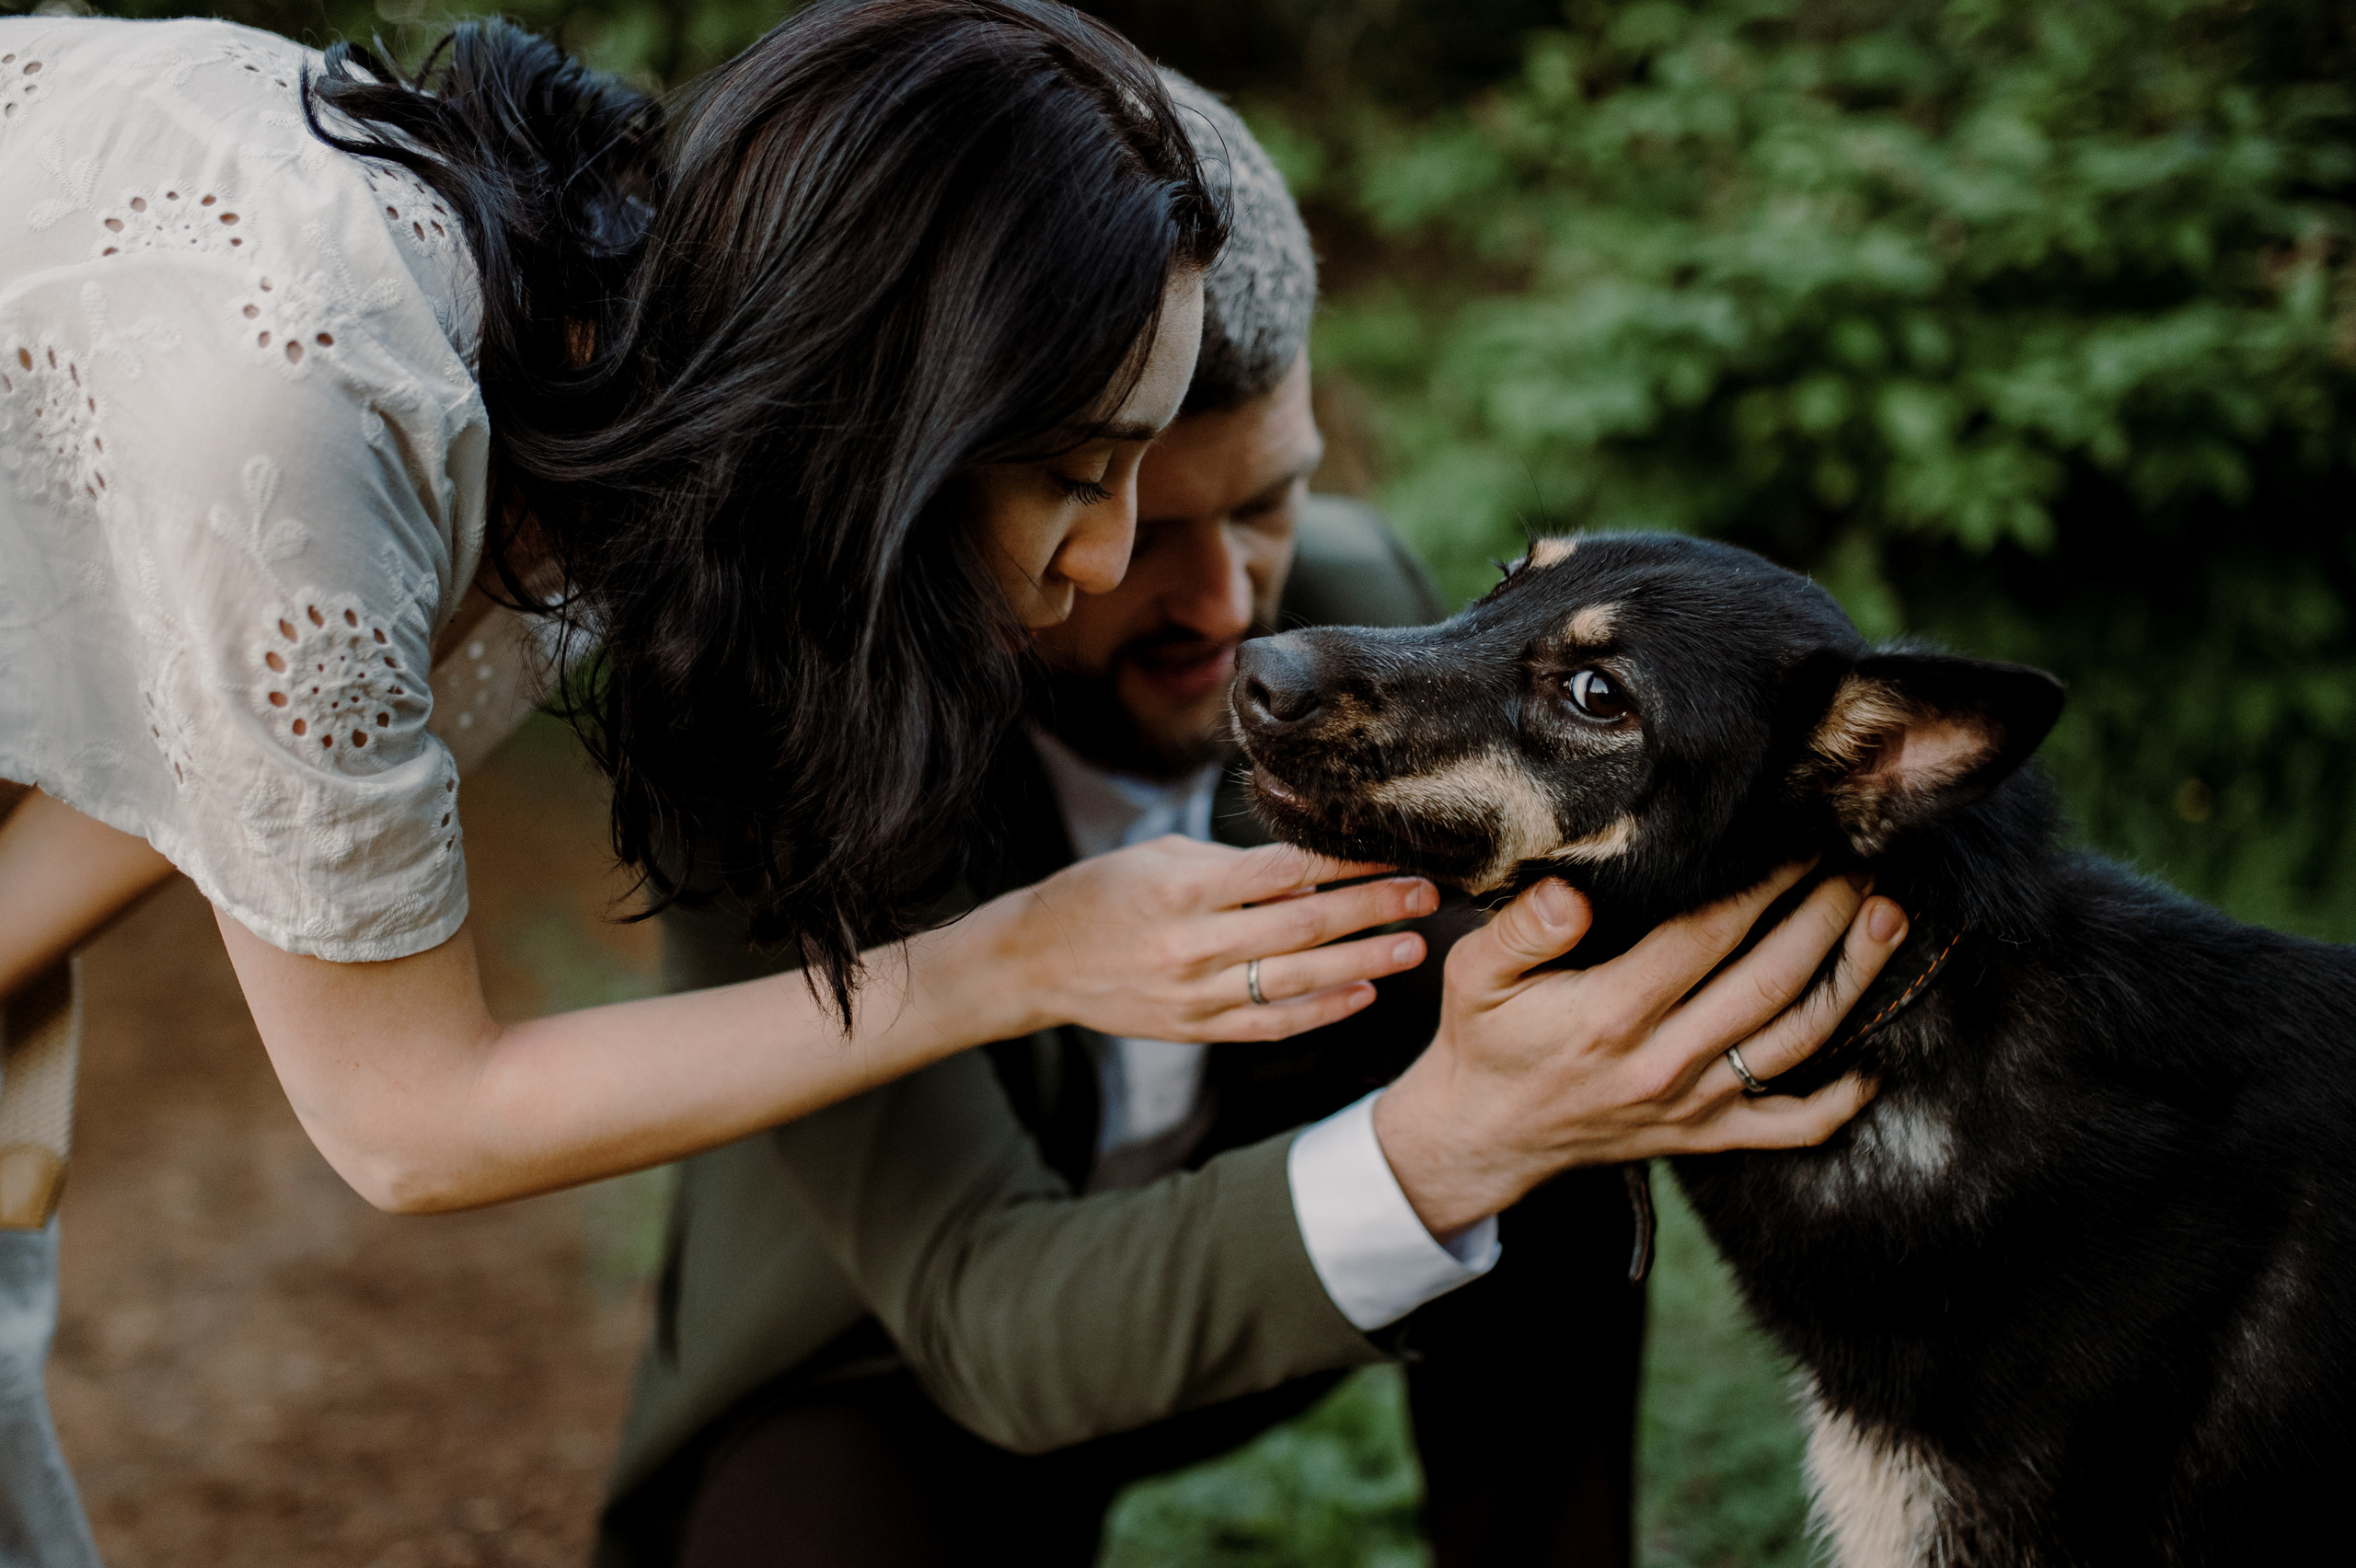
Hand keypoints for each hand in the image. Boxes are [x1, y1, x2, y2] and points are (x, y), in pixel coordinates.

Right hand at [994, 836, 1437, 1042]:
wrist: (1037, 961)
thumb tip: (1308, 866)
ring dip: (1365, 962)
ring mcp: (1196, 993)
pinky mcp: (1195, 1029)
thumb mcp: (1161, 855)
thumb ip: (1233, 865)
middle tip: (1426, 894)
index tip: (1392, 855)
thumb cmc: (1101, 893)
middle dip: (1374, 909)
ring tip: (1414, 946)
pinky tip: (1363, 994)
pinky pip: (1271, 1022)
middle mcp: (1194, 943)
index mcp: (1186, 886)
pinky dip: (1322, 1010)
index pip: (1285, 872)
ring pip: (1298, 979)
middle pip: (1305, 925)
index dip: (1346, 865)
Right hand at [1372, 864, 1906, 1238]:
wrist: (1483, 1137)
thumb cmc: (1484, 1041)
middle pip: (1771, 980)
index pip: (1707, 935)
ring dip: (1852, 979)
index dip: (1760, 883)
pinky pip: (1792, 1125)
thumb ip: (1523, 929)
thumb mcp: (1474, 973)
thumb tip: (1571, 892)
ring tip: (1887, 921)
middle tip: (1860, 863)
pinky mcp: (1705, 1137)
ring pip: (1796, 1041)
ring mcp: (1692, 1104)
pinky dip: (1842, 1099)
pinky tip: (1874, 1058)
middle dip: (1826, 915)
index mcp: (1610, 1013)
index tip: (1797, 837)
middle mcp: (1663, 1060)